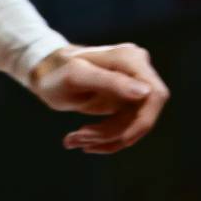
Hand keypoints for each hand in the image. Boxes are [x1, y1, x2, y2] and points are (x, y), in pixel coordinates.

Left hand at [26, 42, 169, 153]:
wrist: (46, 73)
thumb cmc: (56, 71)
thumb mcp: (77, 77)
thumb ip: (110, 82)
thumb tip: (146, 92)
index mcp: (130, 59)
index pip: (155, 95)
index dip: (141, 120)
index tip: (111, 134)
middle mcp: (137, 69)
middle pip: (144, 114)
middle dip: (115, 133)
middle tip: (80, 138)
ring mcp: (134, 85)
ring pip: (134, 125)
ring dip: (106, 139)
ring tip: (73, 140)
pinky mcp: (128, 101)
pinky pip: (127, 127)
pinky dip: (106, 139)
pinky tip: (82, 141)